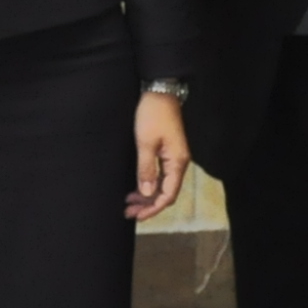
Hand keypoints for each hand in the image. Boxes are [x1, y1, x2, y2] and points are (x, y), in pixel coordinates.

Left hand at [127, 91, 186, 219]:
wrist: (160, 92)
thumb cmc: (153, 115)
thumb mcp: (145, 142)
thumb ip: (146, 169)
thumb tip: (147, 193)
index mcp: (177, 162)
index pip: (168, 194)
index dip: (153, 208)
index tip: (137, 216)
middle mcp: (179, 163)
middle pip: (166, 192)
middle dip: (148, 204)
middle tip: (128, 211)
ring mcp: (174, 157)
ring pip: (163, 185)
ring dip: (147, 195)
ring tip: (129, 202)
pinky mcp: (168, 152)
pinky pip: (161, 175)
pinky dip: (149, 184)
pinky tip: (138, 187)